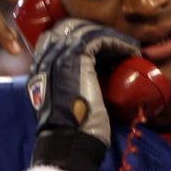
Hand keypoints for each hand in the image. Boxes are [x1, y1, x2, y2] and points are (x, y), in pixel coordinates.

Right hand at [27, 18, 139, 170]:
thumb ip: (73, 86)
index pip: (56, 38)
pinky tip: (131, 51)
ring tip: (129, 47)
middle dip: (96, 32)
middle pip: (69, 28)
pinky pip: (99, 39)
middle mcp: (44, 58)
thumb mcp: (69, 102)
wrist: (68, 142)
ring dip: (111, 37)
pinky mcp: (76, 59)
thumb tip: (97, 79)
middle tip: (119, 44)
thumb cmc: (74, 131)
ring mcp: (58, 56)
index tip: (105, 49)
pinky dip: (118, 43)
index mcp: (39, 69)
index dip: (81, 38)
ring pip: (85, 31)